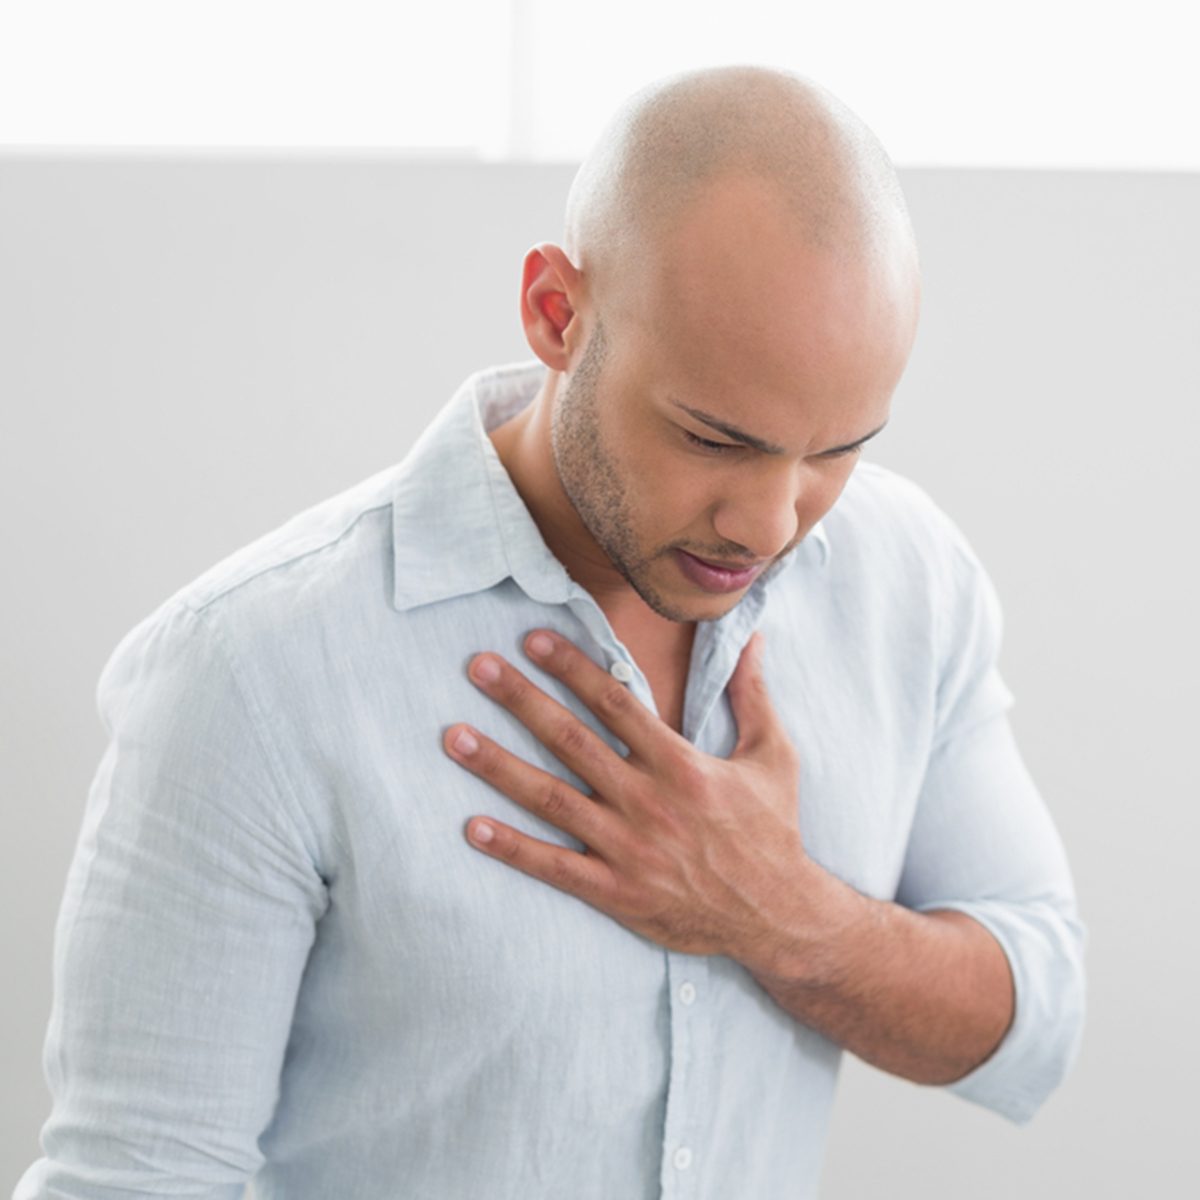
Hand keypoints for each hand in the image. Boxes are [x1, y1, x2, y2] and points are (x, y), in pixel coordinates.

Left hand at [442, 629, 812, 971]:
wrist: (777, 915)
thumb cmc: (772, 831)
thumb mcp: (774, 756)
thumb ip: (753, 695)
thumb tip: (752, 637)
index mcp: (681, 764)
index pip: (615, 703)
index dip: (571, 667)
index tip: (531, 639)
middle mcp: (647, 801)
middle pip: (571, 740)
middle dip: (520, 700)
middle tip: (476, 667)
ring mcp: (627, 848)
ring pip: (550, 799)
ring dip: (498, 766)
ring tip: (455, 738)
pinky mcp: (615, 891)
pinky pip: (554, 866)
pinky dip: (512, 848)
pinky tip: (472, 827)